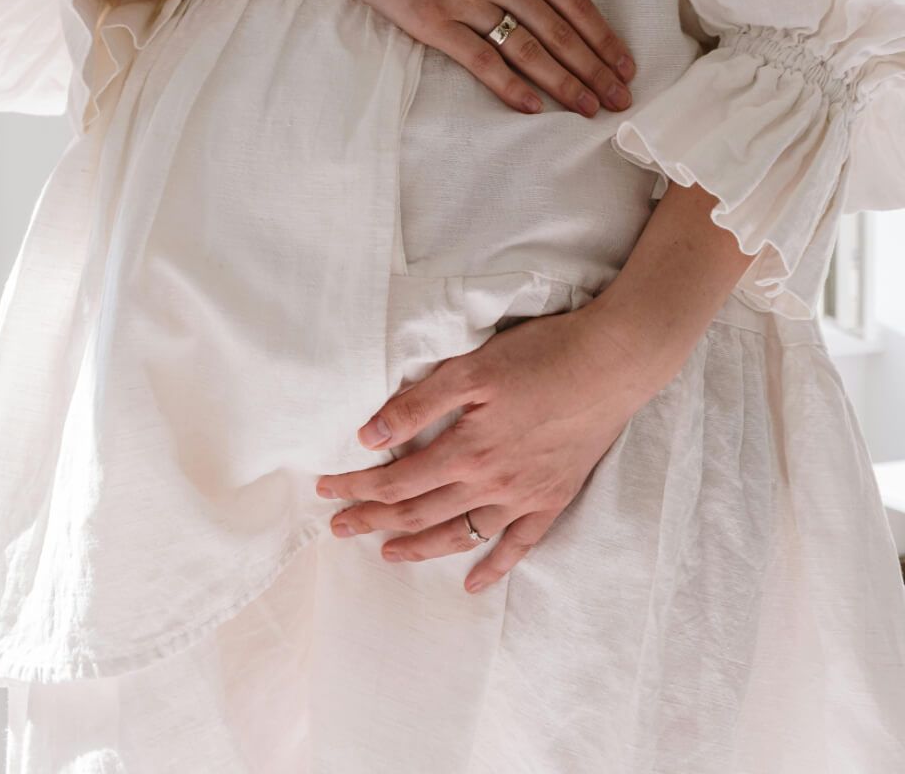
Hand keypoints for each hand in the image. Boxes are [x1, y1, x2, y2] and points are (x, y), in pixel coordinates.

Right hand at [295, 0, 635, 116]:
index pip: (573, 0)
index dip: (604, 37)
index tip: (624, 64)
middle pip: (559, 32)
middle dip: (595, 70)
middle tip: (619, 100)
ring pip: (526, 50)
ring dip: (563, 84)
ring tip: (588, 109)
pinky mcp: (428, 19)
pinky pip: (478, 60)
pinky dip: (509, 86)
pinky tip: (532, 106)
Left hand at [313, 291, 658, 593]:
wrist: (612, 363)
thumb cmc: (541, 356)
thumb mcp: (472, 368)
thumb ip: (418, 403)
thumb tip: (368, 437)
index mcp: (466, 449)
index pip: (396, 479)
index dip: (357, 487)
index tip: (326, 489)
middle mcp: (491, 483)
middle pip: (418, 512)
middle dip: (372, 520)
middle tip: (338, 526)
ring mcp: (524, 497)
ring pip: (459, 535)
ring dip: (418, 548)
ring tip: (386, 553)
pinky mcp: (552, 498)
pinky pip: (518, 546)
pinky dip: (492, 568)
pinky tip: (472, 583)